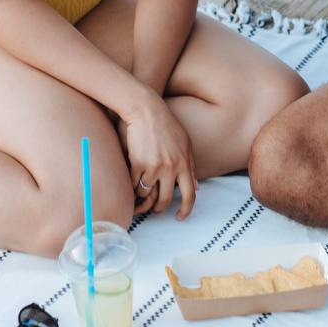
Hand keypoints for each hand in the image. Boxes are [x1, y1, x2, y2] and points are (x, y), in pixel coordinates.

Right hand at [119, 93, 197, 219]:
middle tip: (153, 209)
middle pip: (165, 200)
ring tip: (139, 199)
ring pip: (147, 195)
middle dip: (158, 209)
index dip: (186, 209)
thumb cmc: (165, 124)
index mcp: (185, 163)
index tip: (180, 217)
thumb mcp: (185, 142)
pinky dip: (132, 188)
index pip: (190, 194)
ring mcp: (154, 167)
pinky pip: (134, 185)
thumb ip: (190, 164)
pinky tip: (130, 186)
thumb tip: (196, 187)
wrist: (146, 109)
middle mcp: (171, 167)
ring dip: (142, 200)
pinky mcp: (138, 164)